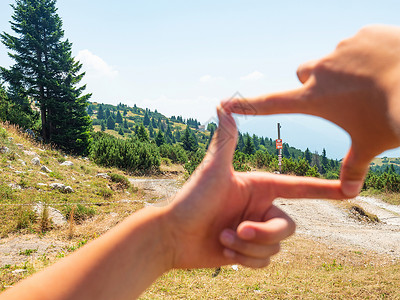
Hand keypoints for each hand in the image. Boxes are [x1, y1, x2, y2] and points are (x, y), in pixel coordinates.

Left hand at [164, 107, 344, 268]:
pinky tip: (223, 250)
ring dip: (247, 247)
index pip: (298, 187)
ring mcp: (255, 231)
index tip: (349, 189)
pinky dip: (244, 260)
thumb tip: (224, 103)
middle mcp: (260, 208)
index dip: (323, 189)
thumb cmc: (191, 200)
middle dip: (263, 233)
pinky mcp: (248, 252)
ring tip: (223, 238)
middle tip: (238, 231)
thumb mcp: (213, 169)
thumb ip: (226, 139)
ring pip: (274, 248)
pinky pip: (263, 262)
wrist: (173, 236)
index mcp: (259, 187)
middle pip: (287, 227)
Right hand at [221, 25, 399, 197]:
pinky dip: (364, 54)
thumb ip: (354, 167)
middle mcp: (322, 70)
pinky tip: (383, 65)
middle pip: (305, 74)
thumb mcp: (370, 145)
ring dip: (343, 69)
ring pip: (332, 59)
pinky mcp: (362, 34)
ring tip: (370, 82)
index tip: (226, 103)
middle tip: (337, 94)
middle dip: (314, 82)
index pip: (271, 103)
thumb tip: (349, 193)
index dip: (248, 105)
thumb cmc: (393, 117)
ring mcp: (341, 49)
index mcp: (315, 98)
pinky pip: (356, 44)